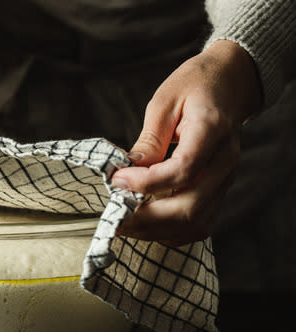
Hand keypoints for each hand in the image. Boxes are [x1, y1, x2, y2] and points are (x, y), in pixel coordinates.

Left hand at [111, 40, 261, 245]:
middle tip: (115, 215)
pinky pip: (200, 224)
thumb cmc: (195, 86)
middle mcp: (224, 162)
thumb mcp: (165, 102)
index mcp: (212, 132)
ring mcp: (226, 179)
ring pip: (195, 223)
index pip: (182, 170)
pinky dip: (172, 232)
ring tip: (125, 223)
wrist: (231, 84)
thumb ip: (150, 139)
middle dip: (147, 218)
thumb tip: (128, 170)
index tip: (117, 180)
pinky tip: (147, 224)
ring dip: (157, 231)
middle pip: (189, 207)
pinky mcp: (219, 190)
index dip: (146, 182)